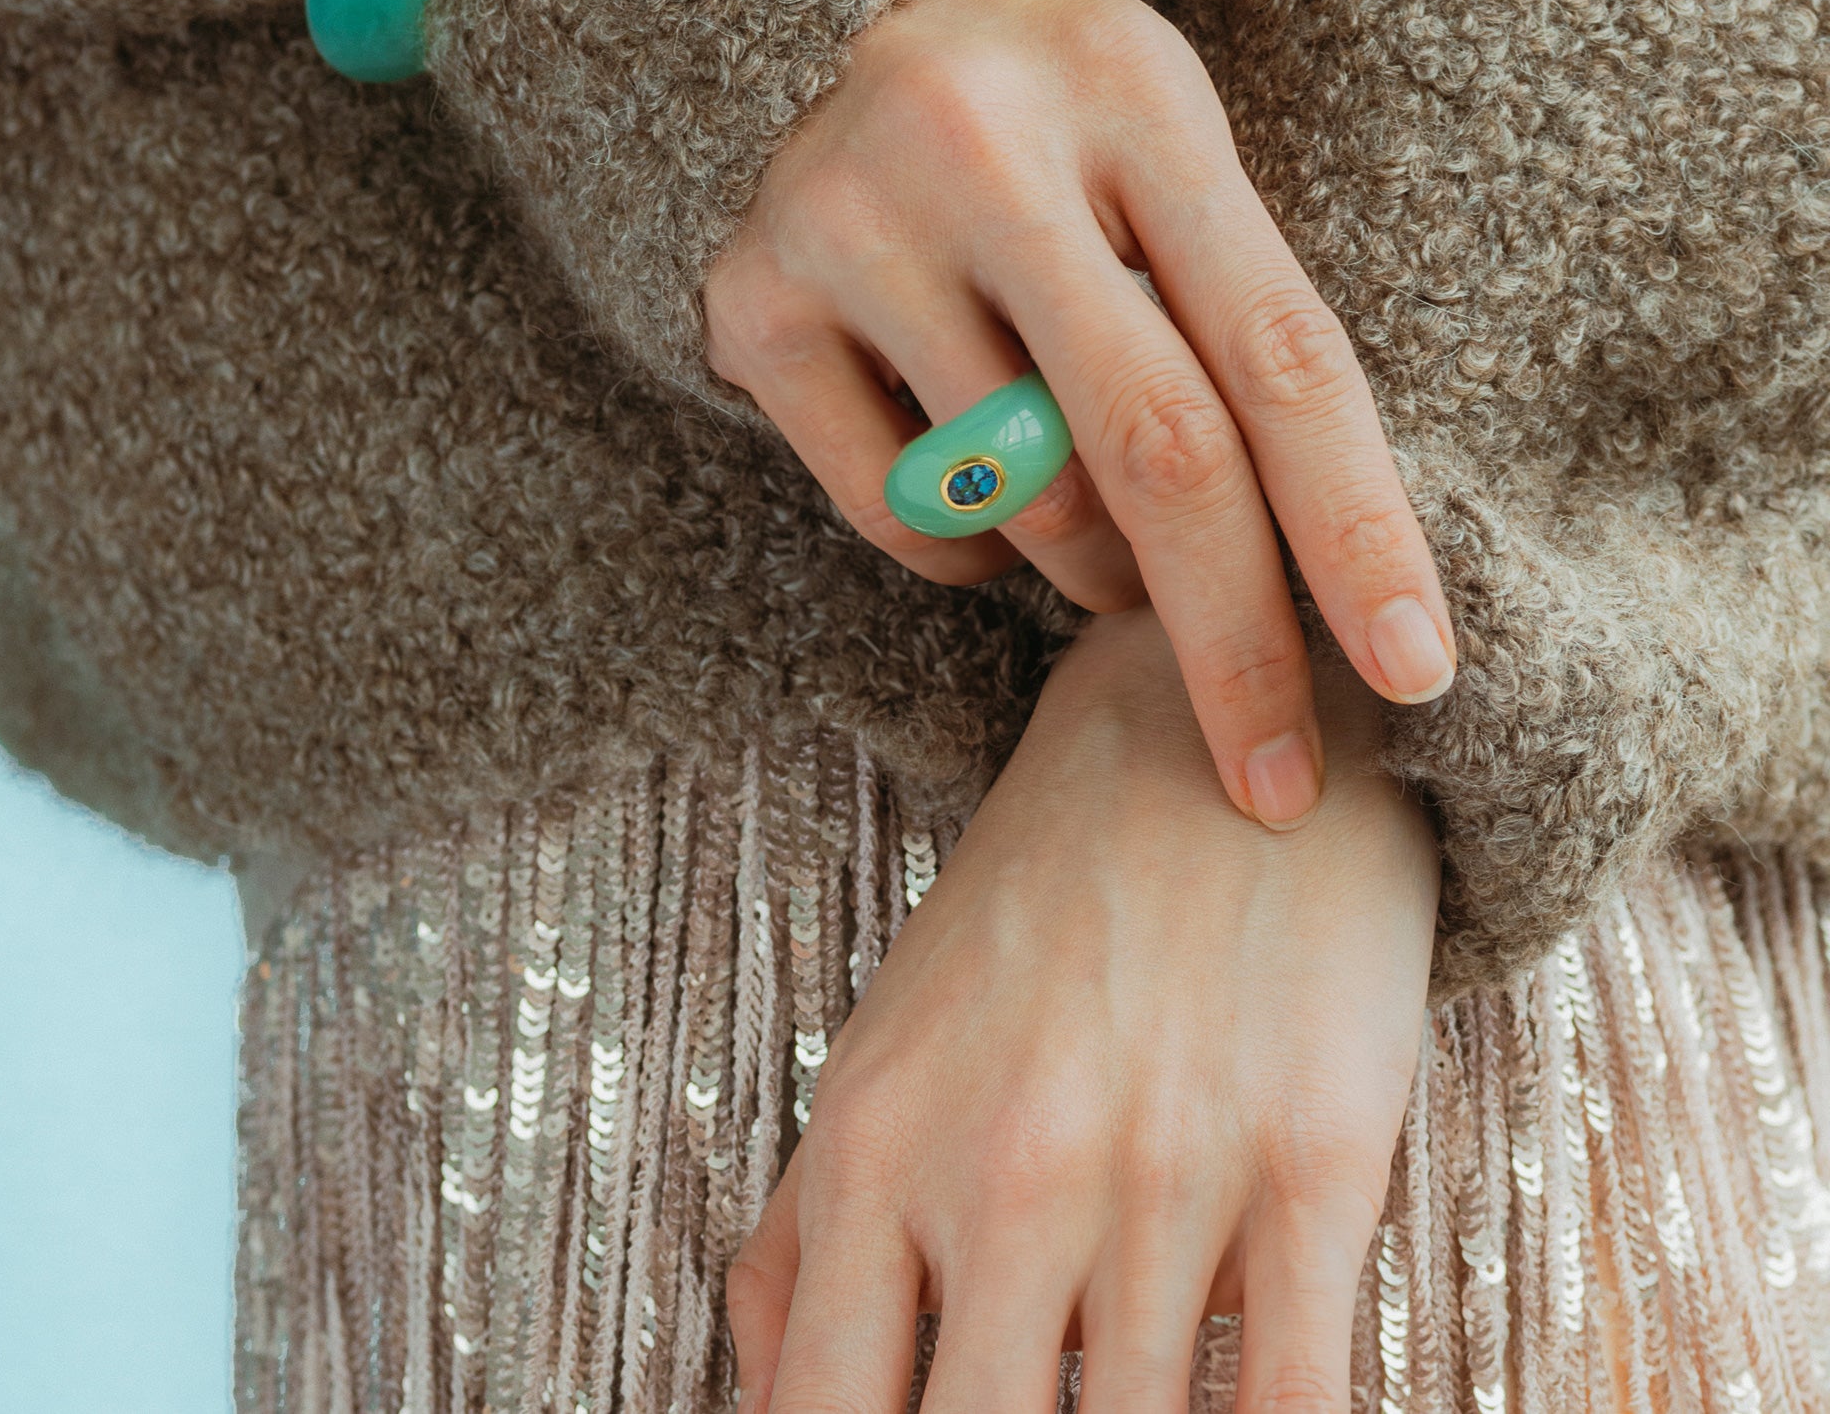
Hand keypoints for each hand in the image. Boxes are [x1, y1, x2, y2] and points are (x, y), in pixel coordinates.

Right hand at [704, 0, 1455, 828]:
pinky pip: (897, 515)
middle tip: (1276, 778)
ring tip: (1102, 515)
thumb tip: (1307, 557)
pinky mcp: (750, 301)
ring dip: (1095, 568)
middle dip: (1233, 641)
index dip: (1357, 525)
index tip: (1419, 673)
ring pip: (1023, 500)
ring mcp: (850, 222)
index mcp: (1135, 95)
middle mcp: (984, 148)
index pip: (1277, 346)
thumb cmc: (1037, 102)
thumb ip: (1226, 301)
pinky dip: (969, 549)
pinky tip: (977, 481)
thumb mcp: (1155, 134)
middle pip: (1154, 454)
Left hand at [727, 610, 1438, 1413]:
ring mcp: (1164, 1170)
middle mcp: (1005, 1173)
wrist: (1206, 726)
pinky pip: (1301, 1403)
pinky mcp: (1317, 1160)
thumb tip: (754, 1398)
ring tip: (1135, 1400)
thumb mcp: (877, 1047)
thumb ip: (798, 1234)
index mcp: (871, 1150)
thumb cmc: (1033, 914)